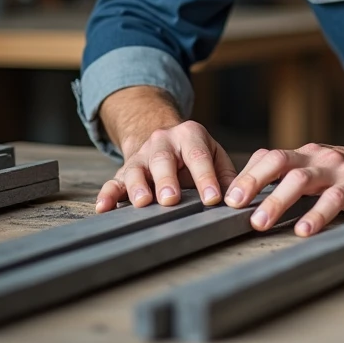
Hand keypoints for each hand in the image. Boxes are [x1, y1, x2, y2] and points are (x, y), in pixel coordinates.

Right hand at [96, 120, 236, 212]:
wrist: (164, 139)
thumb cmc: (195, 153)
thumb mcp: (214, 156)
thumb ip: (227, 175)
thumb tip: (240, 198)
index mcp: (190, 135)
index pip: (199, 156)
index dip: (206, 178)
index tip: (213, 199)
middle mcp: (162, 141)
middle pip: (163, 160)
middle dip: (167, 180)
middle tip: (172, 199)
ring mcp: (141, 156)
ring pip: (136, 170)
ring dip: (138, 187)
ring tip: (143, 203)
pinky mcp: (124, 171)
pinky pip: (113, 182)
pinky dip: (107, 195)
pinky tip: (103, 208)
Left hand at [224, 138, 343, 236]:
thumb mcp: (322, 170)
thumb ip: (295, 178)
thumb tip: (254, 197)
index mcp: (307, 154)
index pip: (269, 157)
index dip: (245, 175)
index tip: (224, 198)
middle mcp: (320, 157)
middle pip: (278, 161)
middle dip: (252, 182)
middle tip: (233, 206)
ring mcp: (340, 170)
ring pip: (302, 179)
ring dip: (277, 201)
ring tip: (260, 223)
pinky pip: (335, 199)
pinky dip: (317, 214)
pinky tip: (304, 230)